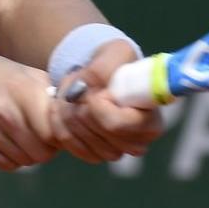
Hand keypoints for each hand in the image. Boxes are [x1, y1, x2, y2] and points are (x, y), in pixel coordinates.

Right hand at [0, 52, 61, 170]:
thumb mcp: (19, 70)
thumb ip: (48, 90)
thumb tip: (76, 110)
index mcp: (19, 89)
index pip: (55, 130)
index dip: (60, 131)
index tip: (56, 125)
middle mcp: (2, 112)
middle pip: (43, 151)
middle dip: (48, 145)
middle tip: (41, 133)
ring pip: (27, 160)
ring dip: (30, 152)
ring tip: (22, 133)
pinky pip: (8, 166)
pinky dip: (13, 157)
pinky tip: (6, 139)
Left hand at [49, 40, 163, 162]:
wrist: (99, 73)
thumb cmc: (115, 62)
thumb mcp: (114, 53)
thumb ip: (101, 69)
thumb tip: (82, 89)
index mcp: (150, 122)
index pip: (116, 124)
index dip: (97, 105)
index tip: (92, 89)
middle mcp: (137, 143)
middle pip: (95, 131)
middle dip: (78, 103)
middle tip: (76, 82)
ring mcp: (115, 151)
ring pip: (79, 137)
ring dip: (66, 109)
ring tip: (70, 90)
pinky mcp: (94, 154)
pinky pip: (67, 142)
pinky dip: (58, 121)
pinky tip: (62, 105)